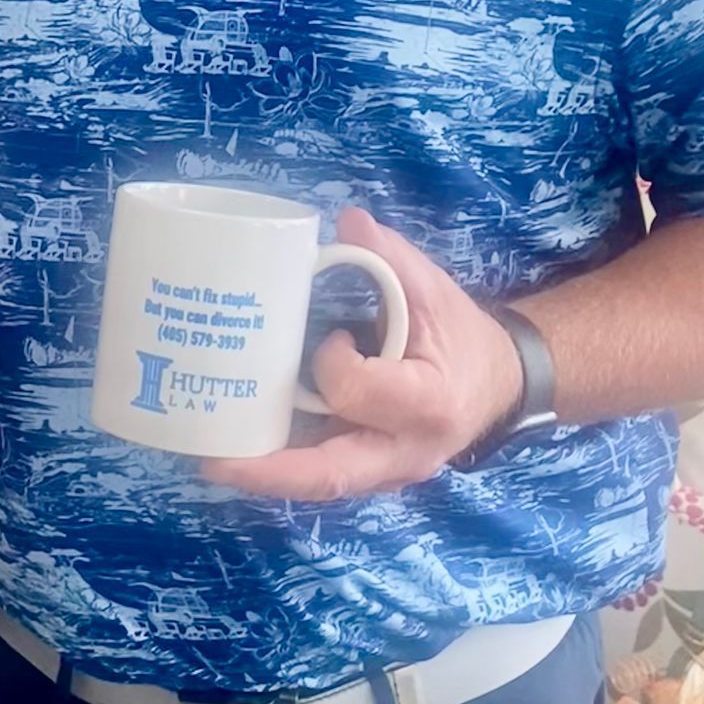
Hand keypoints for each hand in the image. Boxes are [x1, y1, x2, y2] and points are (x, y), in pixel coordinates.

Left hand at [200, 207, 525, 503]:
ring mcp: (386, 473)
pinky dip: (279, 465)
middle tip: (211, 460)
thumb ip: (393, 258)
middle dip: (268, 472)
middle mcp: (406, 452)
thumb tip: (348, 220)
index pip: (362, 393)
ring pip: (320, 484)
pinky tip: (236, 448)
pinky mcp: (368, 474)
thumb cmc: (461, 336)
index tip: (328, 335)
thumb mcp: (436, 291)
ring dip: (263, 474)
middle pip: (331, 475)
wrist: (497, 384)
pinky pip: (321, 475)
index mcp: (428, 402)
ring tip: (207, 453)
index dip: (333, 366)